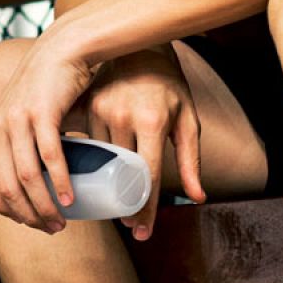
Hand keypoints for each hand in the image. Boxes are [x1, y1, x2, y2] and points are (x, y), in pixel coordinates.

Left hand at [0, 29, 95, 233]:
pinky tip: (70, 198)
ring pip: (26, 176)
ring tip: (62, 221)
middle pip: (6, 186)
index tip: (27, 221)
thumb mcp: (25, 116)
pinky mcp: (41, 112)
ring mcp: (17, 119)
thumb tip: (36, 180)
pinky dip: (60, 181)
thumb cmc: (50, 87)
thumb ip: (23, 142)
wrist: (63, 49)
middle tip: (51, 229)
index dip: (2, 209)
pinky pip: (48, 156)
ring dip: (44, 205)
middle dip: (28, 215)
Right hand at [78, 48, 204, 238]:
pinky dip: (90, 163)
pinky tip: (93, 178)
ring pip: (99, 161)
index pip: (146, 176)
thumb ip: (190, 160)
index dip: (144, 208)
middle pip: (120, 174)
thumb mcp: (187, 121)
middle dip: (124, 204)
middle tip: (130, 225)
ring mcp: (99, 109)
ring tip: (113, 205)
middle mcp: (121, 115)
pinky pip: (85, 144)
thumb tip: (197, 198)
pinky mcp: (85, 106)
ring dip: (105, 185)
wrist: (142, 50)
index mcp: (151, 120)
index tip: (143, 232)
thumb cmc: (170, 88)